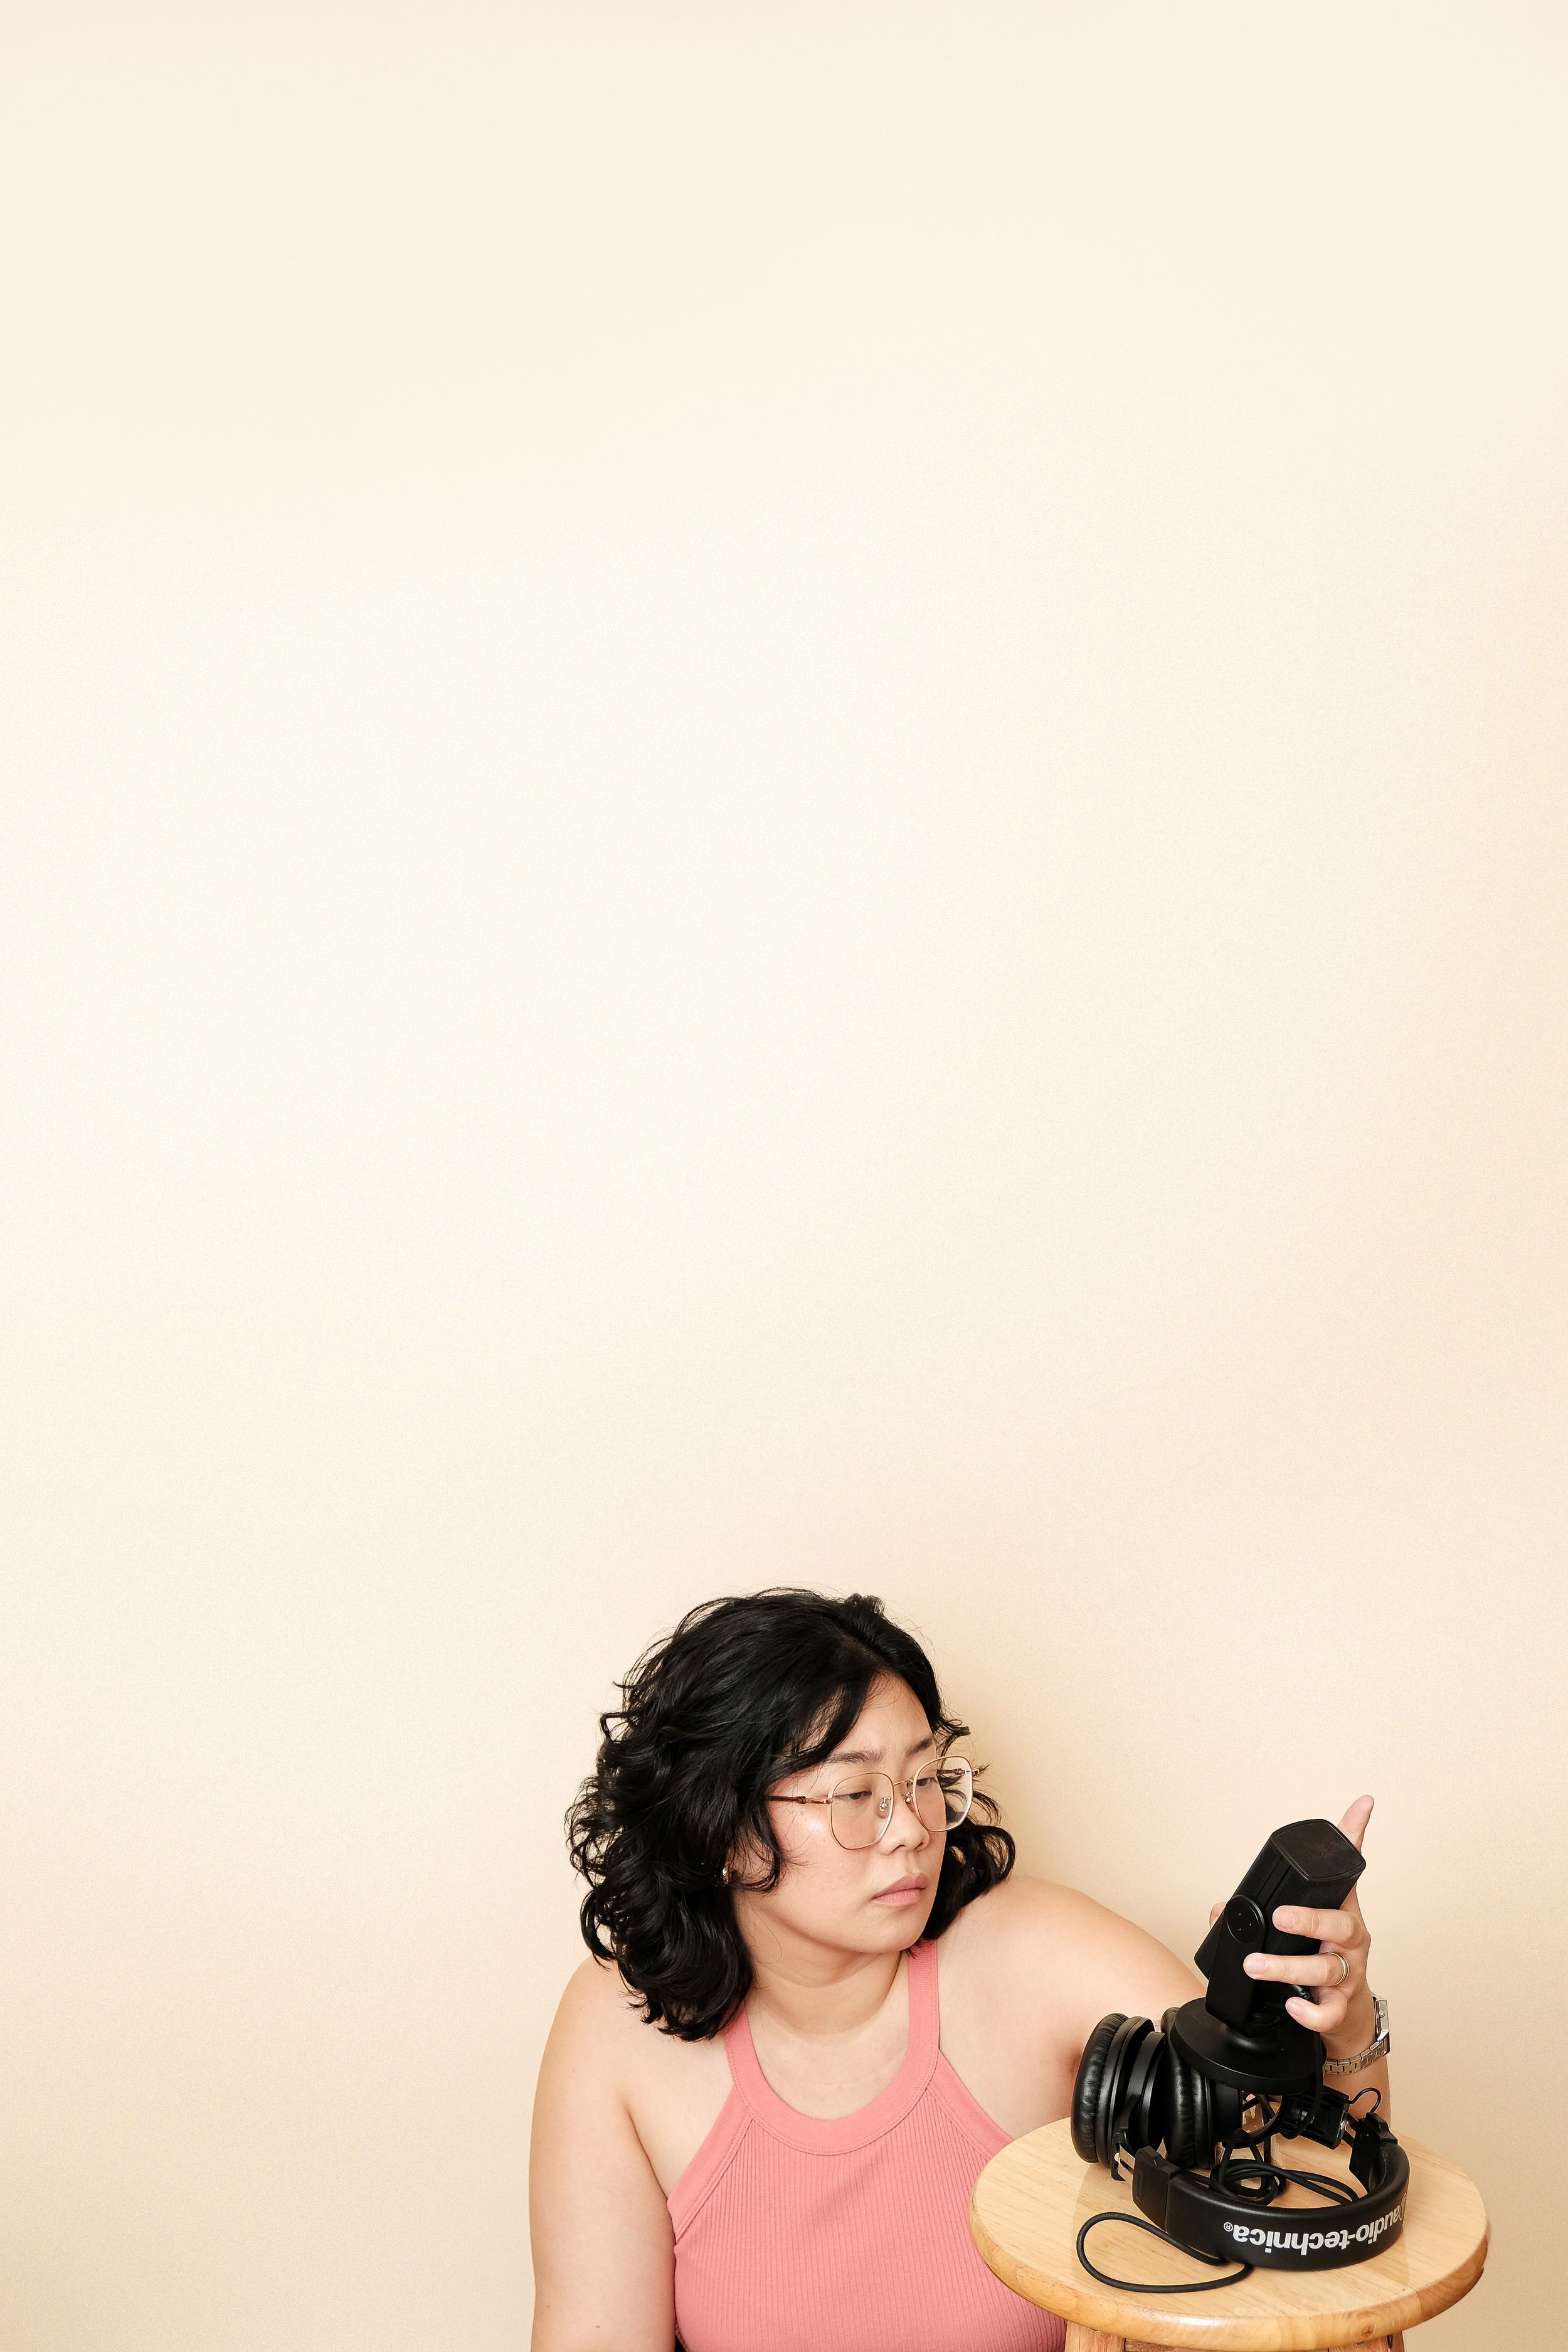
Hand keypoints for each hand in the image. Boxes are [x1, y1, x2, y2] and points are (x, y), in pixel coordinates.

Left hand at [1208, 1796, 1376, 2054]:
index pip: (1348, 1867)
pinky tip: (1292, 2007)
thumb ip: (1259, 1913)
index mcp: (1338, 1909)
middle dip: (1308, 1919)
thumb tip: (1221, 1911)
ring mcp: (1348, 1972)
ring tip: (1255, 1966)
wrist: (1342, 2016)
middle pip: (1338, 1923)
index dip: (1354, 1834)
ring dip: (1287, 1967)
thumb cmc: (1316, 1961)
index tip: (1361, 1804)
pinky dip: (1309, 2011)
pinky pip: (1328, 2010)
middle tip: (1279, 1917)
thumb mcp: (1296, 1932)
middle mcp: (1349, 1938)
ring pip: (1325, 1968)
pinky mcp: (1340, 2005)